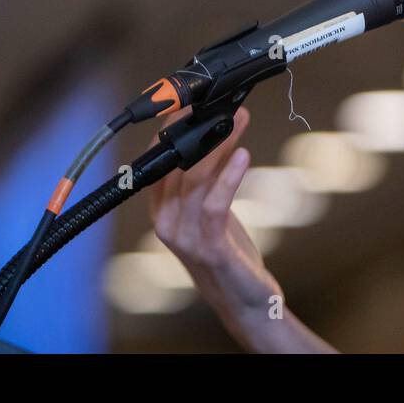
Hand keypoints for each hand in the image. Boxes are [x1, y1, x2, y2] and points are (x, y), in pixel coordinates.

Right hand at [147, 106, 283, 340]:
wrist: (242, 300)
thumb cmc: (227, 251)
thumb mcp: (212, 210)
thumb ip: (209, 179)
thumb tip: (221, 134)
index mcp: (162, 210)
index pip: (160, 160)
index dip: (174, 128)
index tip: (194, 102)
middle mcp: (166, 222)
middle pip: (177, 163)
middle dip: (200, 128)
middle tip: (224, 103)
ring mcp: (184, 236)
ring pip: (195, 178)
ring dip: (220, 144)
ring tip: (239, 119)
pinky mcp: (209, 245)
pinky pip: (214, 202)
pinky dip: (228, 175)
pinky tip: (243, 154)